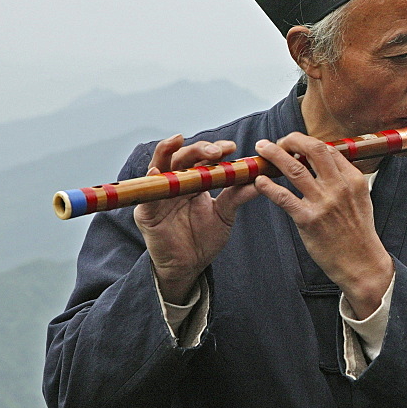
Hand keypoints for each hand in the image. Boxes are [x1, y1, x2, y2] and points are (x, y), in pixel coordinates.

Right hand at [134, 134, 261, 303]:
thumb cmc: (205, 239)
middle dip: (199, 150)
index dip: (215, 149)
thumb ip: (238, 195)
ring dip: (168, 152)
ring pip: (160, 166)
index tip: (232, 148)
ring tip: (177, 141)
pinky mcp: (146, 212)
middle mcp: (176, 183)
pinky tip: (156, 172)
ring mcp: (159, 195)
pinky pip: (146, 195)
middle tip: (217, 152)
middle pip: (183, 157)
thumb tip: (260, 178)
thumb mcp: (225, 214)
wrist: (190, 266)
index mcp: (194, 181)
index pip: (202, 158)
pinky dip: (151, 182)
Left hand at [254, 133, 393, 317]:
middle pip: (313, 150)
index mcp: (353, 179)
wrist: (361, 262)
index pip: (328, 149)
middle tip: (277, 142)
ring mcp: (324, 203)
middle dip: (291, 140)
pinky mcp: (308, 220)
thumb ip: (344, 180)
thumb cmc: (358, 232)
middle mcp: (339, 187)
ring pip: (294, 169)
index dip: (307, 143)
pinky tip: (259, 181)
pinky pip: (284, 197)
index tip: (294, 145)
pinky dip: (269, 186)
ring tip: (261, 149)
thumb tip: (326, 164)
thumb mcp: (361, 199)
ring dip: (274, 155)